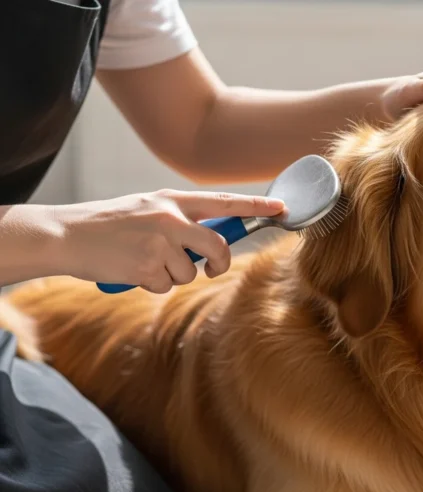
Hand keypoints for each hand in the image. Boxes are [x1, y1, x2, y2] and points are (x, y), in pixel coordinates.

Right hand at [52, 189, 283, 292]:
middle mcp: (170, 218)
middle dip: (219, 263)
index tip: (281, 208)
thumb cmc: (108, 225)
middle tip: (211, 268)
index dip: (256, 205)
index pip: (224, 202)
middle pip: (218, 246)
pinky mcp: (148, 267)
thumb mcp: (146, 209)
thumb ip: (178, 219)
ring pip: (190, 272)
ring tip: (143, 261)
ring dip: (171, 275)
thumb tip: (211, 242)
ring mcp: (160, 242)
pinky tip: (132, 270)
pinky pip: (167, 285)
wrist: (65, 235)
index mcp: (171, 200)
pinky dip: (153, 284)